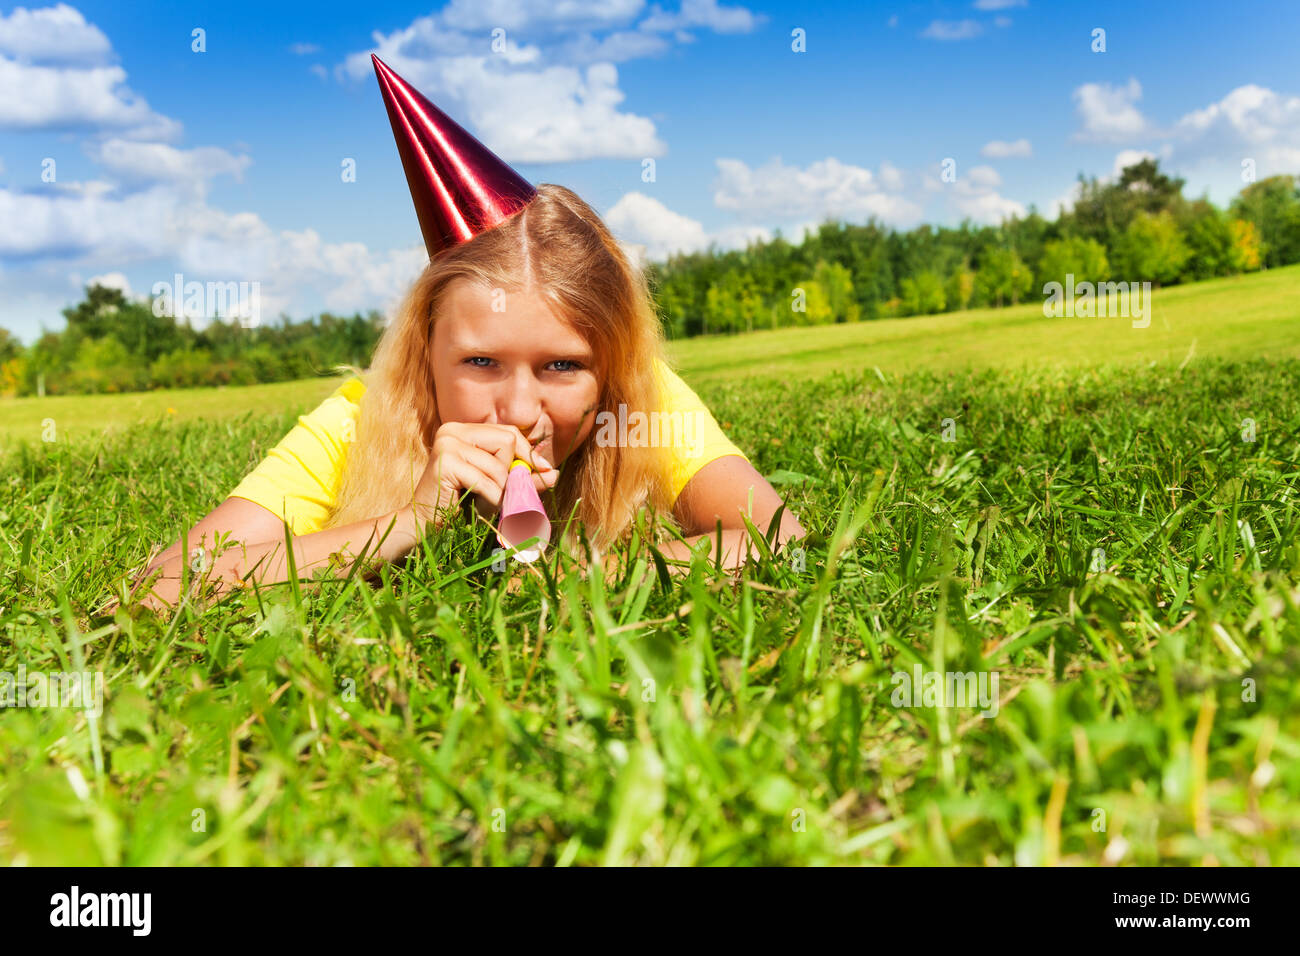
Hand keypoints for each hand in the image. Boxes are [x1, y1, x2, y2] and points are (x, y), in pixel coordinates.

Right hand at [414, 422, 557, 527]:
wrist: (424, 525)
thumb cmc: (460, 504)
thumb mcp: (495, 485)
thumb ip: (522, 477)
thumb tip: (553, 473)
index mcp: (463, 430)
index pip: (508, 432)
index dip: (528, 452)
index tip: (545, 471)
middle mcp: (453, 430)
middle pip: (507, 441)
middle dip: (513, 472)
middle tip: (505, 494)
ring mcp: (447, 444)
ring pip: (498, 466)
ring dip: (499, 492)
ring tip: (485, 504)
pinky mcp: (445, 462)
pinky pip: (487, 481)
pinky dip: (490, 500)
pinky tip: (477, 507)